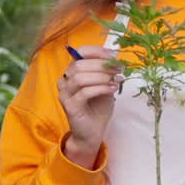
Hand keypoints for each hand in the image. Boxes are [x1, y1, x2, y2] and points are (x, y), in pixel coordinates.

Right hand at [57, 45, 121, 165]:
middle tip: (119, 69)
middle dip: (102, 65)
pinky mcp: (69, 106)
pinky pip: (84, 92)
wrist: (92, 132)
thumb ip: (106, 72)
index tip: (114, 55)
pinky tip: (112, 90)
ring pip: (80, 77)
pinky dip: (100, 88)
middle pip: (80, 64)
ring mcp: (65, 93)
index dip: (97, 52)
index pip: (80, 53)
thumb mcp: (105, 85)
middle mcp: (65, 81)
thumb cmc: (98, 108)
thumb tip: (116, 58)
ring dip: (101, 76)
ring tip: (116, 80)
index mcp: (73, 72)